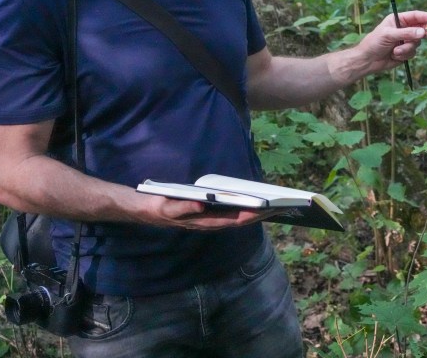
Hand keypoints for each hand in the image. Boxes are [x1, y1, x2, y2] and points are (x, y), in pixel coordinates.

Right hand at [143, 196, 268, 229]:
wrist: (147, 209)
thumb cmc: (159, 206)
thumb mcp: (168, 206)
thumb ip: (183, 207)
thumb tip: (201, 206)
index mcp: (203, 220)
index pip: (231, 220)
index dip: (249, 215)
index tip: (265, 210)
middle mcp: (209, 221)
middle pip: (239, 220)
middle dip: (258, 214)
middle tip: (279, 207)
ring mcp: (209, 218)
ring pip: (237, 217)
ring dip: (254, 212)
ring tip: (273, 205)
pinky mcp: (208, 213)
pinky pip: (230, 213)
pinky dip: (244, 208)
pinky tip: (254, 203)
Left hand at [355, 10, 426, 73]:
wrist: (368, 60)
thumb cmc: (374, 43)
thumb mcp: (389, 35)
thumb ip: (406, 33)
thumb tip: (423, 32)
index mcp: (398, 20)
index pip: (415, 16)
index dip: (426, 17)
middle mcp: (403, 29)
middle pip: (420, 30)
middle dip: (421, 35)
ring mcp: (405, 41)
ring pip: (416, 43)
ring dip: (406, 49)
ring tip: (395, 52)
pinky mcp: (405, 52)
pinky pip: (412, 53)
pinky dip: (404, 55)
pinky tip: (394, 56)